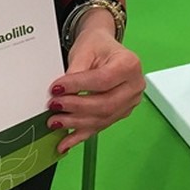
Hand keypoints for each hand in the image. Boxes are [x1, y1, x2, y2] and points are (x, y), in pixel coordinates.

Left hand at [47, 8, 144, 153]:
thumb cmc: (96, 46)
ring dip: (76, 123)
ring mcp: (129, 102)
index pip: (103, 80)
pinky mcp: (119, 114)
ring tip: (55, 122)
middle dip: (76, 108)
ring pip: (102, 119)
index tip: (56, 88)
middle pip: (105, 104)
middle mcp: (134, 86)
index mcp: (130, 64)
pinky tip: (65, 143)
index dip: (78, 86)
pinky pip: (99, 127)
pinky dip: (80, 136)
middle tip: (54, 105)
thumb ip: (75, 71)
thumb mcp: (85, 50)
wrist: (104, 48)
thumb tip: (62, 93)